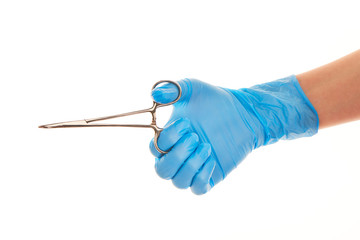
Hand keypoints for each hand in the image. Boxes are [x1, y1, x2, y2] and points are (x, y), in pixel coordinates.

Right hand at [149, 76, 317, 194]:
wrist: (243, 112)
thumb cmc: (215, 100)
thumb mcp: (192, 89)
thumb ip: (172, 90)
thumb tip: (154, 96)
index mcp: (169, 137)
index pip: (155, 148)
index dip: (167, 138)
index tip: (186, 122)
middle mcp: (178, 154)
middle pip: (162, 171)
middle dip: (177, 155)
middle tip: (195, 137)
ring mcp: (193, 166)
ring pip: (179, 182)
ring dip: (190, 165)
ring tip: (206, 146)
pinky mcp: (210, 175)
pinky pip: (198, 188)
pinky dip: (201, 177)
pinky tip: (212, 159)